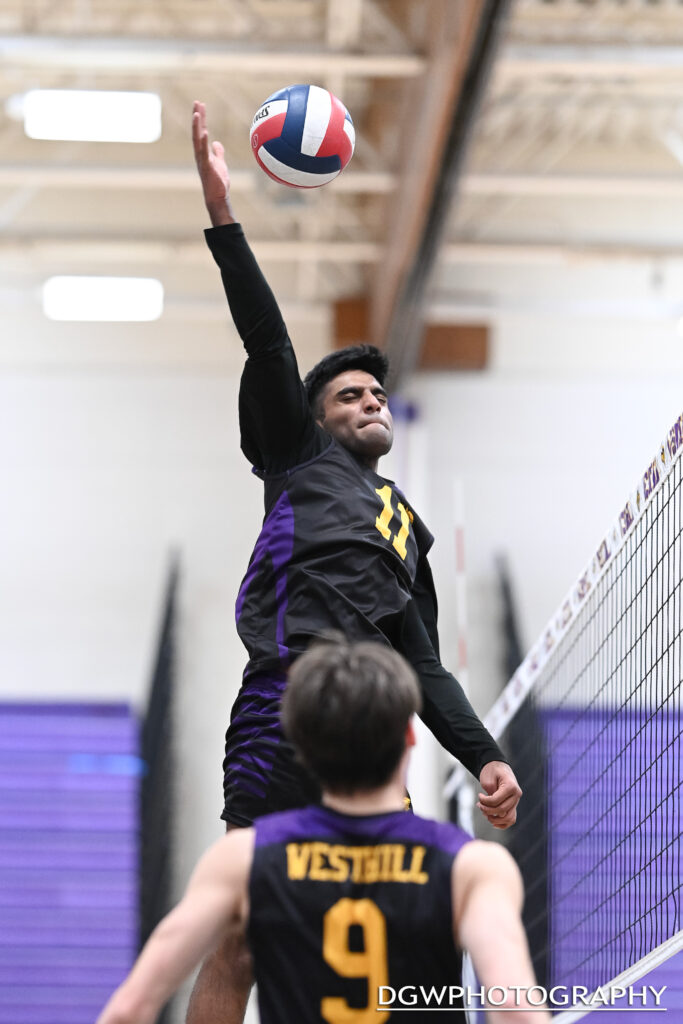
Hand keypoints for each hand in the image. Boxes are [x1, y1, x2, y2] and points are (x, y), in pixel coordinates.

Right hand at [192, 100, 234, 225]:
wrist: (218, 197)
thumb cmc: (218, 182)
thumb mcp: (220, 164)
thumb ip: (218, 153)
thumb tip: (217, 143)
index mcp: (203, 152)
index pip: (201, 131)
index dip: (201, 118)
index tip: (200, 105)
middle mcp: (199, 154)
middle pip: (197, 131)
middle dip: (197, 117)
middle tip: (197, 102)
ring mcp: (201, 160)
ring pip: (197, 140)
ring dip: (197, 127)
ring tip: (197, 113)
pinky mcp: (206, 167)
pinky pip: (203, 153)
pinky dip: (203, 142)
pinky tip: (204, 132)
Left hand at [477, 761, 520, 828]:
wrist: (497, 766)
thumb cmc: (491, 771)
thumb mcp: (488, 780)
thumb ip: (492, 796)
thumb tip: (498, 814)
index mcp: (511, 786)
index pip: (496, 801)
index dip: (485, 802)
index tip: (479, 796)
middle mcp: (516, 795)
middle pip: (502, 810)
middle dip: (487, 810)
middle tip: (479, 805)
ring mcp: (516, 801)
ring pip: (509, 818)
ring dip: (495, 819)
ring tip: (485, 814)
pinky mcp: (513, 805)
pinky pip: (511, 819)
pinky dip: (503, 823)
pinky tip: (493, 822)